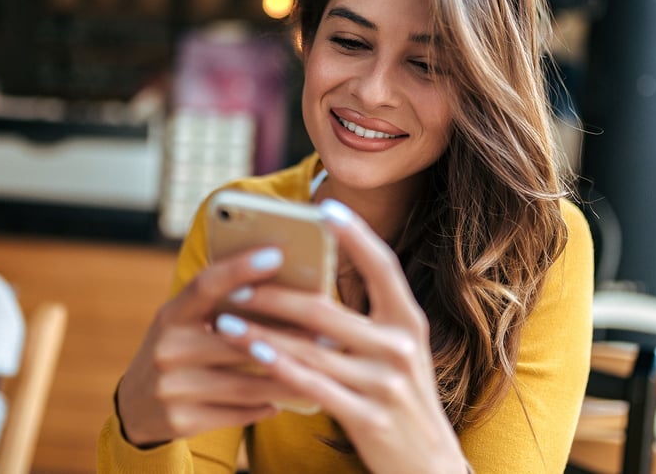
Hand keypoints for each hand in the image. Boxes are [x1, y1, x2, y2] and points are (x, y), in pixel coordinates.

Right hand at [114, 246, 304, 446]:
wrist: (136, 408)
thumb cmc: (178, 351)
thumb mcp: (185, 323)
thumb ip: (220, 306)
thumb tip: (283, 283)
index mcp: (170, 315)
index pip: (205, 285)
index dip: (239, 268)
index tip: (277, 253)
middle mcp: (166, 349)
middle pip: (236, 340)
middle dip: (285, 336)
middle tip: (326, 331)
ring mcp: (172, 388)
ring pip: (246, 383)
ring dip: (288, 377)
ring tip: (321, 369)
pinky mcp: (182, 421)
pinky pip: (239, 413)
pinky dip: (267, 405)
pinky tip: (288, 398)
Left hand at [212, 199, 469, 473]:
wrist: (430, 467)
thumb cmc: (402, 400)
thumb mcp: (397, 353)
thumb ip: (366, 319)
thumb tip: (312, 285)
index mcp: (409, 322)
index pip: (383, 266)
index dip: (355, 235)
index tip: (323, 208)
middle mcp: (400, 347)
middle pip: (328, 309)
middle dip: (275, 294)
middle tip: (236, 282)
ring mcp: (385, 383)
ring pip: (311, 349)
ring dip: (262, 331)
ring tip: (224, 319)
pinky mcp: (368, 417)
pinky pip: (313, 386)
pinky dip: (279, 367)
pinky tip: (253, 352)